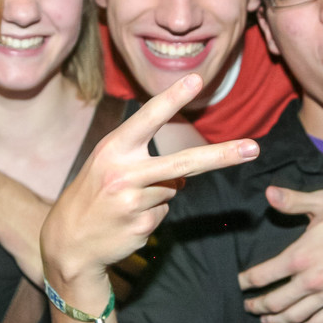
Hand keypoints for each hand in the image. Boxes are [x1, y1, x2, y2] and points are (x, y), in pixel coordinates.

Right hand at [41, 74, 259, 282]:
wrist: (68, 242)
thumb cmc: (94, 194)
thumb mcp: (109, 166)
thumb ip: (144, 161)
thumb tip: (186, 178)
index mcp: (113, 149)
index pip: (148, 118)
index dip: (173, 98)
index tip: (196, 80)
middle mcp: (124, 173)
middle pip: (183, 163)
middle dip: (222, 155)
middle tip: (254, 148)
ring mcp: (134, 203)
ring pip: (173, 190)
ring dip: (158, 194)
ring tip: (127, 202)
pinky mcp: (142, 227)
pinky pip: (165, 212)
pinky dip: (152, 214)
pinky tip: (128, 219)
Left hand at [237, 186, 322, 322]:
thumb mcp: (321, 202)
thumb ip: (292, 201)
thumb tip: (268, 193)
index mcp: (300, 256)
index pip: (263, 275)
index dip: (246, 281)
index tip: (237, 283)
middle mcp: (311, 280)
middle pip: (275, 301)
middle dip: (256, 304)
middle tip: (247, 304)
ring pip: (294, 316)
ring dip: (274, 320)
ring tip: (263, 319)